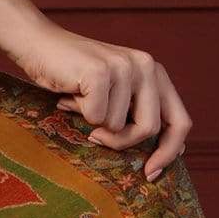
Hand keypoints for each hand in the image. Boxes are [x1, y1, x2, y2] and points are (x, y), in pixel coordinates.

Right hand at [0, 17, 190, 181]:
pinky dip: (78, 112)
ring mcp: (124, 67)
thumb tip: (173, 152)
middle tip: (98, 139)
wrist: (38, 43)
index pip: (180, 121)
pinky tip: (70, 94)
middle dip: (123, 142)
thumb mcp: (116, 95)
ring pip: (118, 126)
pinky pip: (95, 117)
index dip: (168, 152)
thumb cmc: (76, 76)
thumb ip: (139, 114)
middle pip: (149, 128)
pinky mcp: (101, 72)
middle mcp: (146, 66)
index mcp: (155, 73)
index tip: (151, 173)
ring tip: (79, 100)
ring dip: (93, 122)